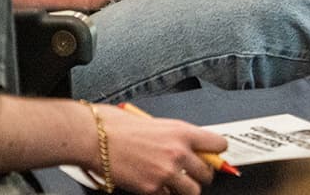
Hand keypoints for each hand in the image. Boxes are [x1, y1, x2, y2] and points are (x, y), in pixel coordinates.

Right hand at [92, 106, 226, 194]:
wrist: (92, 138)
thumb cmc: (113, 125)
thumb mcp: (151, 122)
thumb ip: (172, 134)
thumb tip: (184, 144)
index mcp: (180, 131)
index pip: (218, 144)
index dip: (216, 152)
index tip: (212, 155)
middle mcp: (178, 152)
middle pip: (208, 172)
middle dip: (200, 174)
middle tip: (190, 171)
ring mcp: (166, 173)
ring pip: (193, 190)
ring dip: (185, 187)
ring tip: (173, 181)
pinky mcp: (152, 188)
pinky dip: (162, 193)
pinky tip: (152, 183)